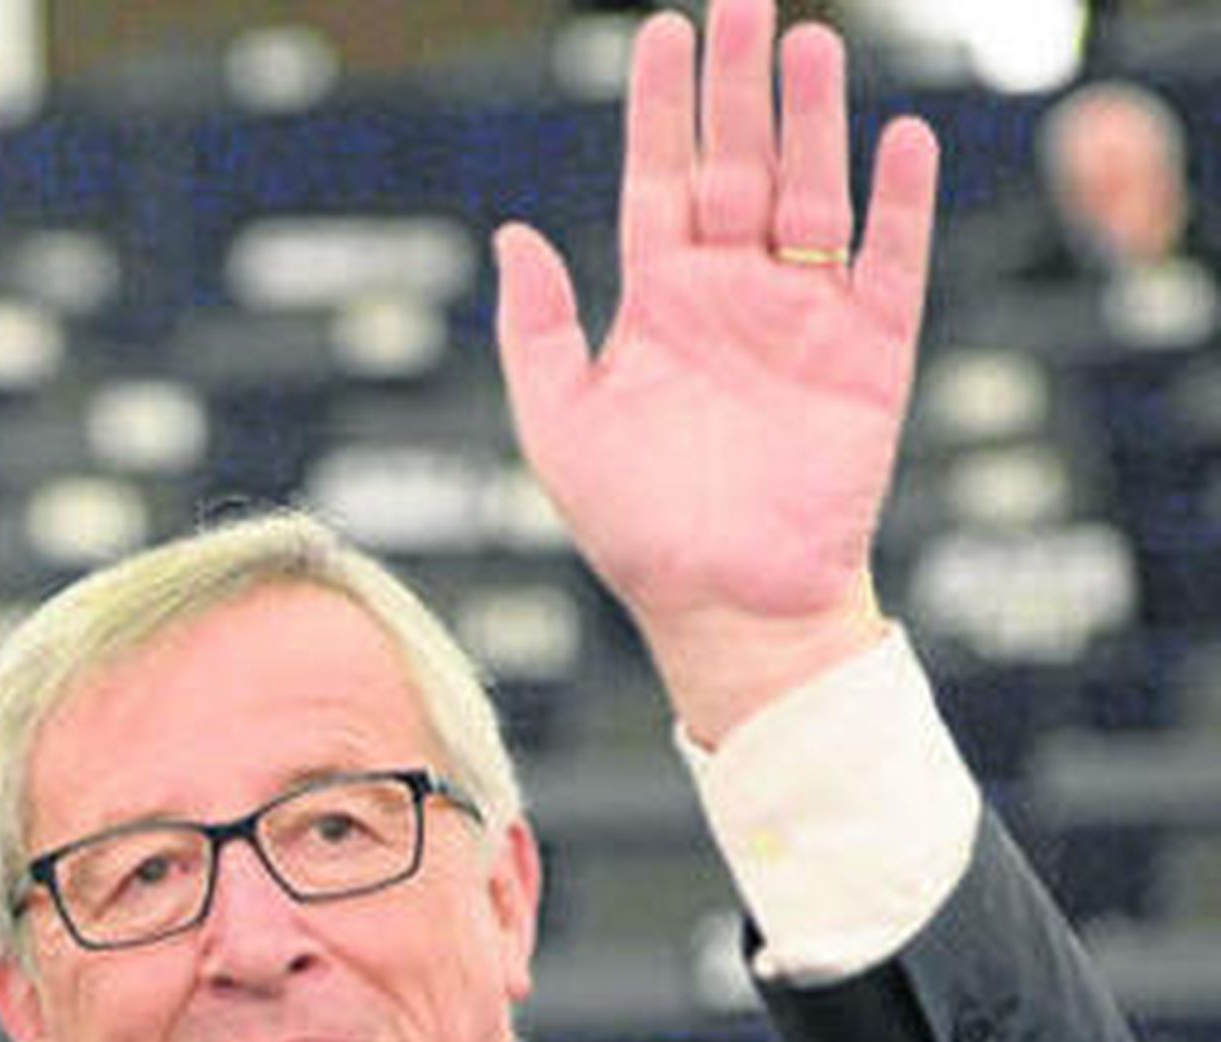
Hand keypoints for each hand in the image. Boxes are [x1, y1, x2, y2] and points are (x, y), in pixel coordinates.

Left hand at [494, 0, 938, 738]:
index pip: (660, 180)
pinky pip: (891, 266)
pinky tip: (900, 142)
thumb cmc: (637, 533)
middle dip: (739, 85)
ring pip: (812, 196)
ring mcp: (804, 322)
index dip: (661, 108)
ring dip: (815, 123)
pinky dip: (899, 206)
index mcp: (661, 304)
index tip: (663, 32)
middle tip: (743, 3)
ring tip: (812, 45)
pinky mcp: (868, 358)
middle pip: (738, 164)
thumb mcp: (560, 430)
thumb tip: (513, 235)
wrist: (725, 609)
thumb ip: (538, 333)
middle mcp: (734, 298)